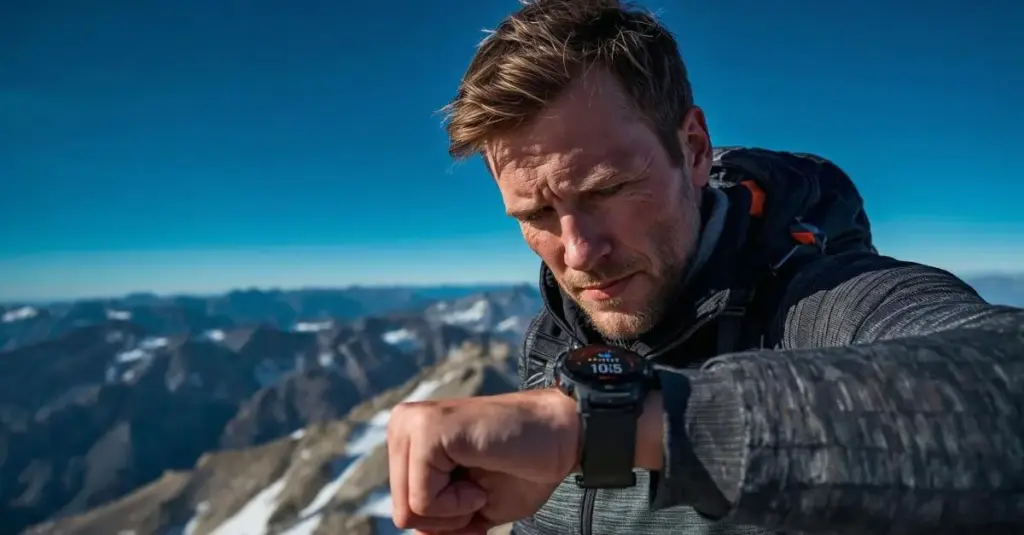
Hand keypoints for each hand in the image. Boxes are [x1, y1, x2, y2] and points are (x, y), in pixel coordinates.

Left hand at [386, 388, 579, 533]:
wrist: (562, 436)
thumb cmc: (522, 469)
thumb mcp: (470, 507)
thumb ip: (437, 520)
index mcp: (407, 440)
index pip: (403, 508)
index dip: (447, 519)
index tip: (478, 494)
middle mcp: (402, 424)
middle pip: (401, 511)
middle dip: (449, 517)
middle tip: (482, 489)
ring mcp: (411, 424)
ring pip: (409, 509)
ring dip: (455, 510)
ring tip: (481, 479)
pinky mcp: (427, 431)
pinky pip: (422, 501)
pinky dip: (459, 503)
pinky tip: (481, 473)